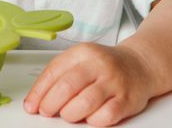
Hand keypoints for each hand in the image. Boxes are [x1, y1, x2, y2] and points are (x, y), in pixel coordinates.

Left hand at [23, 42, 155, 126]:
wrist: (139, 65)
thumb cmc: (104, 66)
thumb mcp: (81, 60)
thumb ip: (59, 75)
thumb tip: (34, 100)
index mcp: (83, 52)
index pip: (53, 71)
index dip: (39, 92)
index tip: (32, 105)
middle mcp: (99, 64)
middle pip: (67, 87)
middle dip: (51, 104)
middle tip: (47, 111)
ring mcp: (114, 82)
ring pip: (84, 103)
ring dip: (70, 114)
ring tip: (68, 114)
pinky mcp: (127, 100)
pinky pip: (105, 116)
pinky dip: (93, 120)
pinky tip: (90, 117)